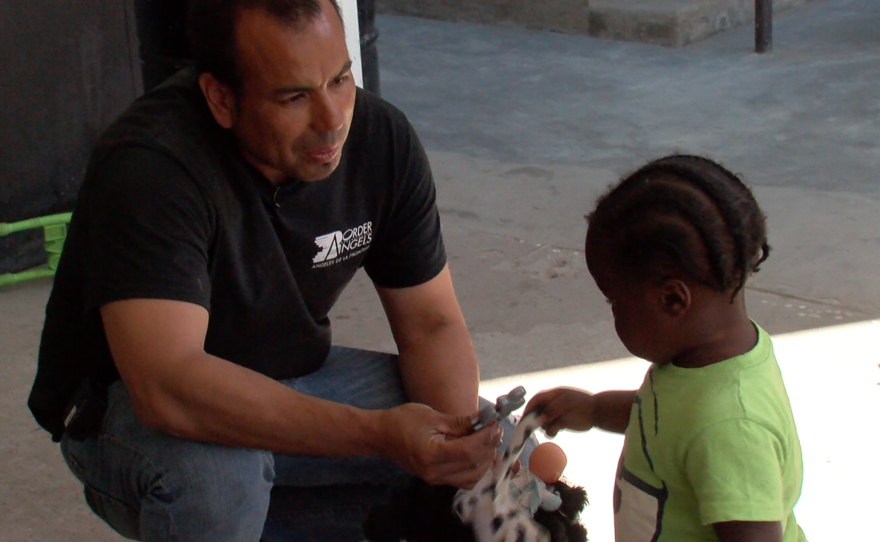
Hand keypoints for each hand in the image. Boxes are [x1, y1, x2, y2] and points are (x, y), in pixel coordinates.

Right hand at [380, 403, 501, 488]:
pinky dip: (476, 468)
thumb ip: (461, 422)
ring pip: (472, 477)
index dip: (486, 438)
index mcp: (432, 455)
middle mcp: (435, 473)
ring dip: (485, 460)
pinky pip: (464, 480)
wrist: (381, 436)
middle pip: (474, 466)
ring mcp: (435, 479)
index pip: (469, 451)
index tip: (496, 424)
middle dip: (488, 447)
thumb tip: (485, 419)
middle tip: (494, 429)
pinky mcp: (437, 480)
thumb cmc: (403, 421)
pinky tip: (477, 452)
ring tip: (487, 440)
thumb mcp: (432, 416)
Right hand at [525, 388, 595, 436]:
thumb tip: (541, 419)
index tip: (524, 417)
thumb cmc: (582, 404)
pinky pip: (551, 428)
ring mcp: (557, 414)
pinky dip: (552, 431)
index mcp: (553, 395)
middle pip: (537, 412)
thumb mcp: (566, 404)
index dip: (529, 408)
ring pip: (544, 422)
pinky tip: (557, 432)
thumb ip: (552, 411)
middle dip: (535, 420)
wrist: (598, 412)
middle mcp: (553, 404)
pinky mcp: (562, 423)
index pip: (536, 400)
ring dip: (545, 426)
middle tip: (532, 428)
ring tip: (554, 427)